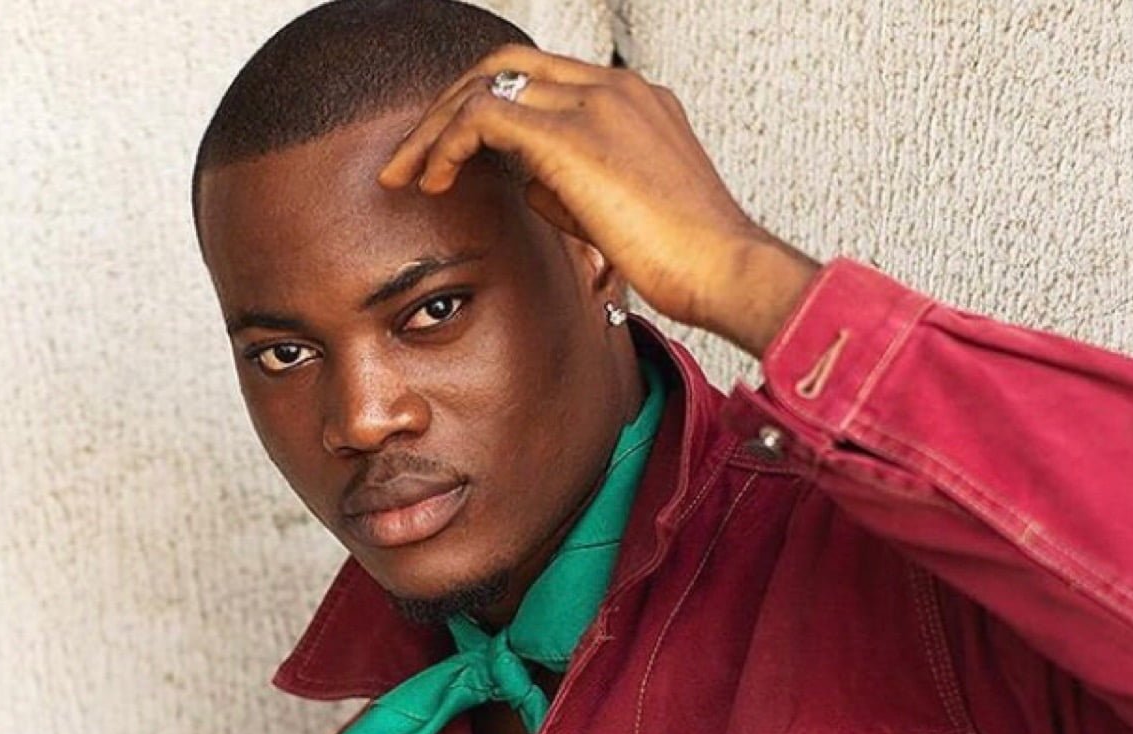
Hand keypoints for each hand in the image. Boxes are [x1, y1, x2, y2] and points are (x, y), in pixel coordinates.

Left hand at [377, 45, 820, 357]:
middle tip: (413, 158)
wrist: (725, 267)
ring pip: (487, 83)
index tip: (453, 155)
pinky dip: (448, 144)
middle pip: (506, 66)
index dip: (487, 108)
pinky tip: (434, 180)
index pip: (542, 78)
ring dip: (436, 127)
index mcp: (631, 99)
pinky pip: (483, 116)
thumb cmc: (686, 257)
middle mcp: (612, 87)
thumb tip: (527, 183)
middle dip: (449, 107)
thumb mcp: (622, 212)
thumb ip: (572, 187)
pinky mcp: (570, 134)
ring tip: (408, 174)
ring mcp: (593, 102)